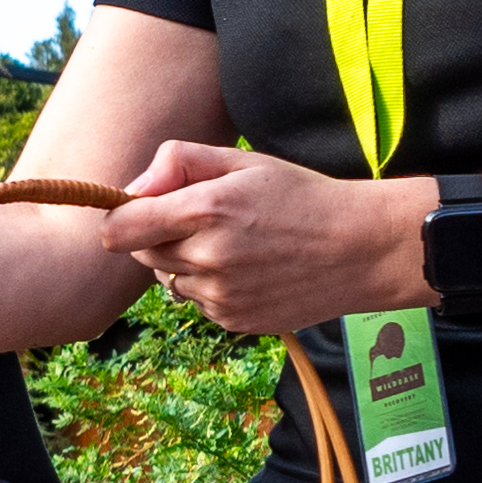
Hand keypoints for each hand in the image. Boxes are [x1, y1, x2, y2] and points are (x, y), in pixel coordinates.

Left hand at [100, 143, 426, 337]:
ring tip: (235, 246)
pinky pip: (200, 304)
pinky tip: (250, 270)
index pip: (119, 230)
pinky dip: (212, 288)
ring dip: (187, 264)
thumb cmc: (302, 197)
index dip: (123, 218)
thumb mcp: (244, 161)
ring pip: (171, 281)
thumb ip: (180, 162)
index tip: (143, 210)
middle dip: (160, 236)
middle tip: (205, 221)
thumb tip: (132, 190)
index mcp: (204, 211)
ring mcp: (221, 297)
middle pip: (142, 255)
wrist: (361, 249)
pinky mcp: (234, 321)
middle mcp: (207, 259)